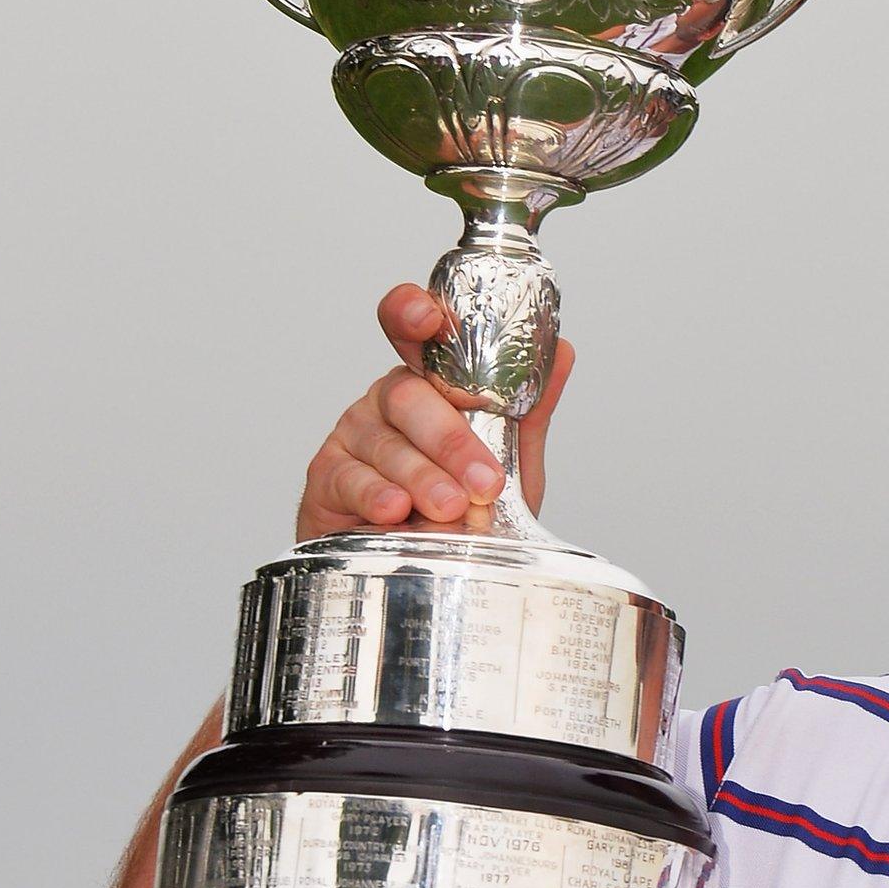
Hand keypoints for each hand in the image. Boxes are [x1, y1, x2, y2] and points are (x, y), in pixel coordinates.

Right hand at [295, 283, 574, 542]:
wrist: (432, 574)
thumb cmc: (466, 511)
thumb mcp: (510, 463)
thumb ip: (530, 410)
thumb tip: (560, 351)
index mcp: (431, 384)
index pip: (412, 330)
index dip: (413, 313)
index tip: (429, 320)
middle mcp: (389, 401)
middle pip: (409, 396)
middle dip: (450, 440)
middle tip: (484, 482)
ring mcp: (355, 435)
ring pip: (385, 443)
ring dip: (423, 478)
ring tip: (451, 510)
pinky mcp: (328, 476)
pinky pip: (350, 478)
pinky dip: (377, 495)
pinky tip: (395, 510)